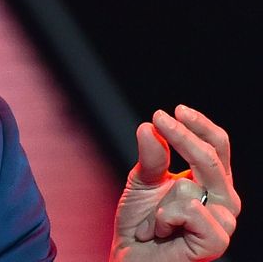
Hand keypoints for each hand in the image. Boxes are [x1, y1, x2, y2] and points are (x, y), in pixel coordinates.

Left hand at [111, 105, 240, 261]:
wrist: (131, 259)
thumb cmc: (140, 223)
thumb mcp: (142, 182)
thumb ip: (151, 157)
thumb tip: (150, 127)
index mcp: (212, 183)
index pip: (217, 147)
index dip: (199, 126)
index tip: (175, 110)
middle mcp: (223, 200)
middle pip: (211, 158)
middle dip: (182, 136)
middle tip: (159, 118)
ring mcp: (223, 222)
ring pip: (191, 186)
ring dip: (160, 201)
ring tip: (153, 222)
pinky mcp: (217, 241)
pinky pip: (188, 210)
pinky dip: (163, 218)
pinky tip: (160, 233)